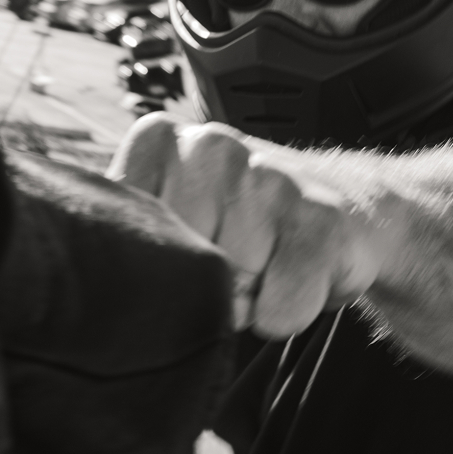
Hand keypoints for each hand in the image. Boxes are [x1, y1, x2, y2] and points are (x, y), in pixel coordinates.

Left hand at [108, 115, 394, 338]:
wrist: (351, 210)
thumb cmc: (248, 226)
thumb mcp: (174, 219)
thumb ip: (129, 242)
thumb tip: (101, 299)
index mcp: (159, 142)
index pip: (129, 251)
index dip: (161, 275)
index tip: (191, 250)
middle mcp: (209, 146)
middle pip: (180, 276)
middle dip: (207, 289)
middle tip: (238, 260)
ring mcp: (266, 176)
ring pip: (230, 296)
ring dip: (252, 300)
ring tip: (271, 261)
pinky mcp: (319, 217)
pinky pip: (282, 309)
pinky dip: (291, 311)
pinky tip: (304, 272)